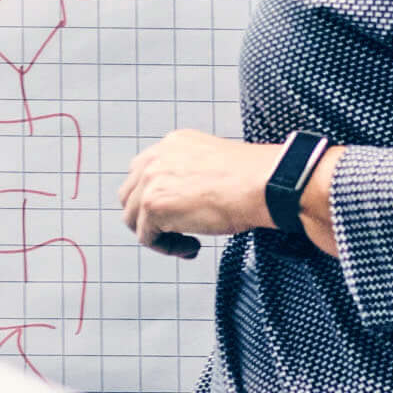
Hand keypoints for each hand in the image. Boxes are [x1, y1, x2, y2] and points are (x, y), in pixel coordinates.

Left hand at [120, 129, 276, 244]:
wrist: (263, 185)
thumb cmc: (252, 180)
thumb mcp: (214, 165)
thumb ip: (190, 175)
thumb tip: (184, 201)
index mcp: (172, 144)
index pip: (144, 173)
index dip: (157, 198)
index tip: (179, 213)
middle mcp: (156, 157)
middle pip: (129, 195)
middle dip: (150, 217)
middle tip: (177, 231)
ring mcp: (151, 181)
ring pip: (133, 218)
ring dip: (158, 234)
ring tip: (187, 241)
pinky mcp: (153, 205)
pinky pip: (146, 237)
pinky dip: (167, 247)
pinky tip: (193, 246)